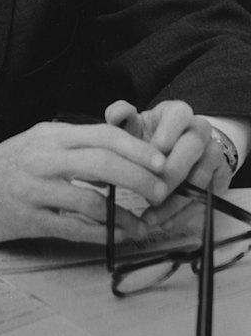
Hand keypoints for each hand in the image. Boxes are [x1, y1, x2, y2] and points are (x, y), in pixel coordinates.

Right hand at [0, 121, 168, 244]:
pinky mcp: (27, 217)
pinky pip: (71, 226)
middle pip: (101, 161)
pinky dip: (99, 234)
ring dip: (123, 212)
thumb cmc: (3, 167)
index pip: (102, 135)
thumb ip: (72, 144)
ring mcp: (34, 187)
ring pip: (89, 196)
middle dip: (138, 176)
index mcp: (49, 134)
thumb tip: (118, 147)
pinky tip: (116, 237)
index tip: (160, 161)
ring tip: (144, 221)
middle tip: (161, 189)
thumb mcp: (36, 142)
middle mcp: (43, 156)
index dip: (136, 148)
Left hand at [105, 99, 230, 227]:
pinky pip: (205, 198)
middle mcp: (199, 129)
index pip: (180, 113)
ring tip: (151, 215)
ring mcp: (212, 153)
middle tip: (150, 191)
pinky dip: (183, 214)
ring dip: (175, 200)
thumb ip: (120, 116)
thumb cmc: (148, 138)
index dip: (168, 132)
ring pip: (200, 177)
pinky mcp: (218, 178)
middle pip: (193, 146)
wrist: (174, 154)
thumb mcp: (133, 125)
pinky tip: (164, 222)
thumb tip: (117, 113)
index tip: (154, 150)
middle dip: (171, 172)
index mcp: (177, 112)